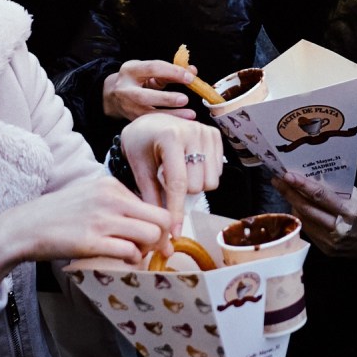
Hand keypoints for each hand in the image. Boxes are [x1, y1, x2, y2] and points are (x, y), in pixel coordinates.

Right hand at [0, 176, 173, 289]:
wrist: (24, 227)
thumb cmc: (58, 216)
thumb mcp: (89, 196)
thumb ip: (116, 203)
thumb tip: (144, 221)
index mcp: (110, 185)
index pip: (154, 205)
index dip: (160, 225)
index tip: (156, 238)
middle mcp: (110, 198)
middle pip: (161, 219)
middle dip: (162, 238)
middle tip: (153, 250)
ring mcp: (101, 220)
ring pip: (151, 235)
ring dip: (148, 250)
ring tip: (135, 254)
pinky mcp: (92, 241)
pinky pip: (130, 252)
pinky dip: (132, 259)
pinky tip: (122, 259)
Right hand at [102, 59, 200, 120]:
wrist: (113, 95)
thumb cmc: (137, 80)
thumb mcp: (149, 71)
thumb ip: (170, 71)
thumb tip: (193, 71)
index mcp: (130, 70)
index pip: (153, 68)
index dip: (173, 72)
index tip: (190, 78)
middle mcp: (125, 89)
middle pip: (145, 96)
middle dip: (166, 98)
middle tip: (185, 99)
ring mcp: (128, 107)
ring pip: (149, 114)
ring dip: (171, 115)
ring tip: (190, 114)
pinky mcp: (132, 120)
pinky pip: (152, 123)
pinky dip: (168, 123)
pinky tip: (182, 123)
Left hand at [120, 114, 223, 233]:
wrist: (148, 124)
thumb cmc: (140, 145)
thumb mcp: (139, 169)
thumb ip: (151, 198)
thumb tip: (162, 232)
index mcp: (170, 136)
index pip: (178, 183)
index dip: (176, 211)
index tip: (174, 232)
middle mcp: (193, 131)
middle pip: (196, 186)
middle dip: (181, 193)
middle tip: (166, 181)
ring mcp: (206, 132)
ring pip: (210, 182)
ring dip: (194, 185)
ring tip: (177, 173)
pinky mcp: (215, 135)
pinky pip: (217, 173)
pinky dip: (203, 176)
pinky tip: (188, 166)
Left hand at [270, 171, 356, 258]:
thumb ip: (337, 190)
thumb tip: (312, 178)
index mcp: (350, 211)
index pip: (320, 196)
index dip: (302, 185)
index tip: (287, 175)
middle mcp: (339, 228)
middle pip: (307, 209)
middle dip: (289, 193)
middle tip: (277, 180)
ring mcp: (332, 242)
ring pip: (305, 220)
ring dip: (293, 204)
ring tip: (286, 190)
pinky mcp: (328, 251)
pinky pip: (309, 231)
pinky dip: (302, 217)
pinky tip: (298, 207)